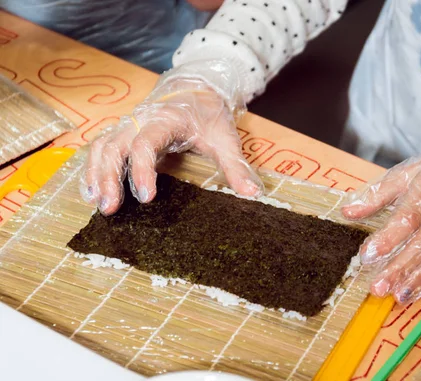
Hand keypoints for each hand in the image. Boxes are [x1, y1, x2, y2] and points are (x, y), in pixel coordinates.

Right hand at [81, 72, 260, 214]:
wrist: (195, 88)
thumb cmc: (209, 113)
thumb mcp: (226, 138)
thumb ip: (236, 166)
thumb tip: (253, 193)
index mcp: (165, 119)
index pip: (145, 144)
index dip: (142, 170)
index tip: (147, 197)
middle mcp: (140, 120)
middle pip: (114, 147)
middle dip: (109, 178)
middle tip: (110, 209)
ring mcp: (128, 125)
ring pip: (102, 147)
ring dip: (96, 175)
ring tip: (98, 204)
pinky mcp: (123, 132)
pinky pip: (100, 148)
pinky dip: (92, 168)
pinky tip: (90, 191)